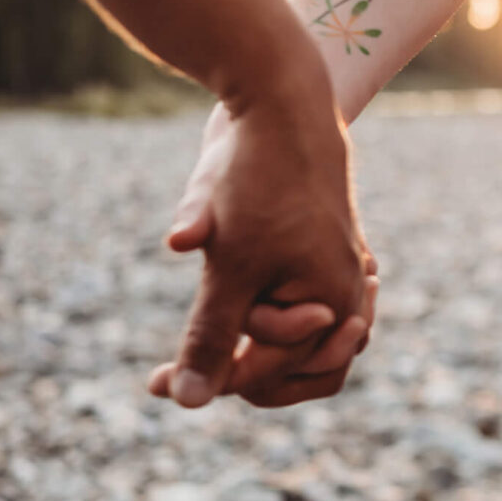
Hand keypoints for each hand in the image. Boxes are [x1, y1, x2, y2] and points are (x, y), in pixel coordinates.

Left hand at [147, 90, 375, 407]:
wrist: (281, 99)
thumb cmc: (261, 182)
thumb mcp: (229, 265)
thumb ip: (212, 335)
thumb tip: (187, 401)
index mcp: (335, 305)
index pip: (271, 374)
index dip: (211, 379)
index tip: (154, 384)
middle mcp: (348, 295)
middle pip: (305, 375)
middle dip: (246, 376)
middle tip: (183, 374)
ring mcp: (341, 272)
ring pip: (312, 347)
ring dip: (265, 355)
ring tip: (216, 356)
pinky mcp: (323, 252)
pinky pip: (312, 311)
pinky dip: (278, 322)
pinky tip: (244, 312)